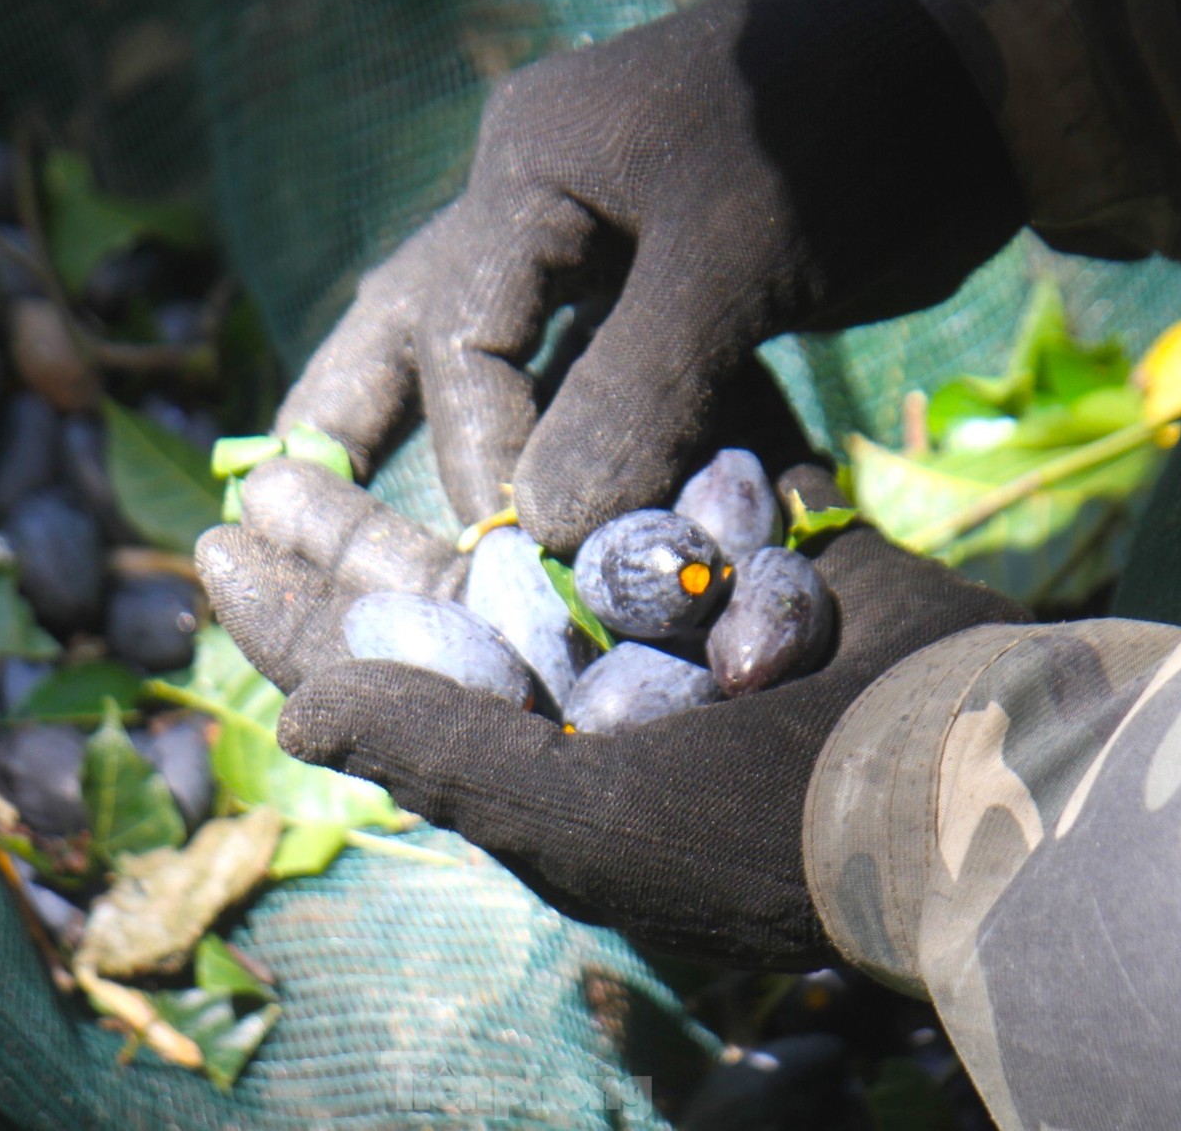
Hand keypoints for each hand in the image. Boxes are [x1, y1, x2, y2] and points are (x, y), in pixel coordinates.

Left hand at [196, 461, 1027, 968]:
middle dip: (352, 533)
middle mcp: (592, 686)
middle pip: (442, 593)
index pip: (385, 681)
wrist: (967, 780)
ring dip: (462, 457)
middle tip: (265, 467)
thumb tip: (291, 713)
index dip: (292, 619)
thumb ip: (435, 747)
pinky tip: (546, 352)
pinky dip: (624, 414)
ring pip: (542, 516)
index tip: (213, 544)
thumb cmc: (756, 828)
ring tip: (380, 398)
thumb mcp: (578, 812)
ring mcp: (678, 613)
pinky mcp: (759, 547)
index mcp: (535, 755)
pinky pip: (678, 467)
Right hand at [276, 0, 1021, 553]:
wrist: (979, 92)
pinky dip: (596, 456)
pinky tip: (572, 531)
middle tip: (305, 540)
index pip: (460, 333)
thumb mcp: (732, 260)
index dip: (483, 455)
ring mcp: (604, 250)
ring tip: (415, 557)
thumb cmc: (846, 141)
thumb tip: (541, 530)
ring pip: (512, 369)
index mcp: (530, 168)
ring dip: (488, 460)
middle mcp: (543, 207)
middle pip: (430, 336)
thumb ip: (635, 392)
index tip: (521, 554)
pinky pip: (605, 387)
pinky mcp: (669, 297)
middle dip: (375, 437)